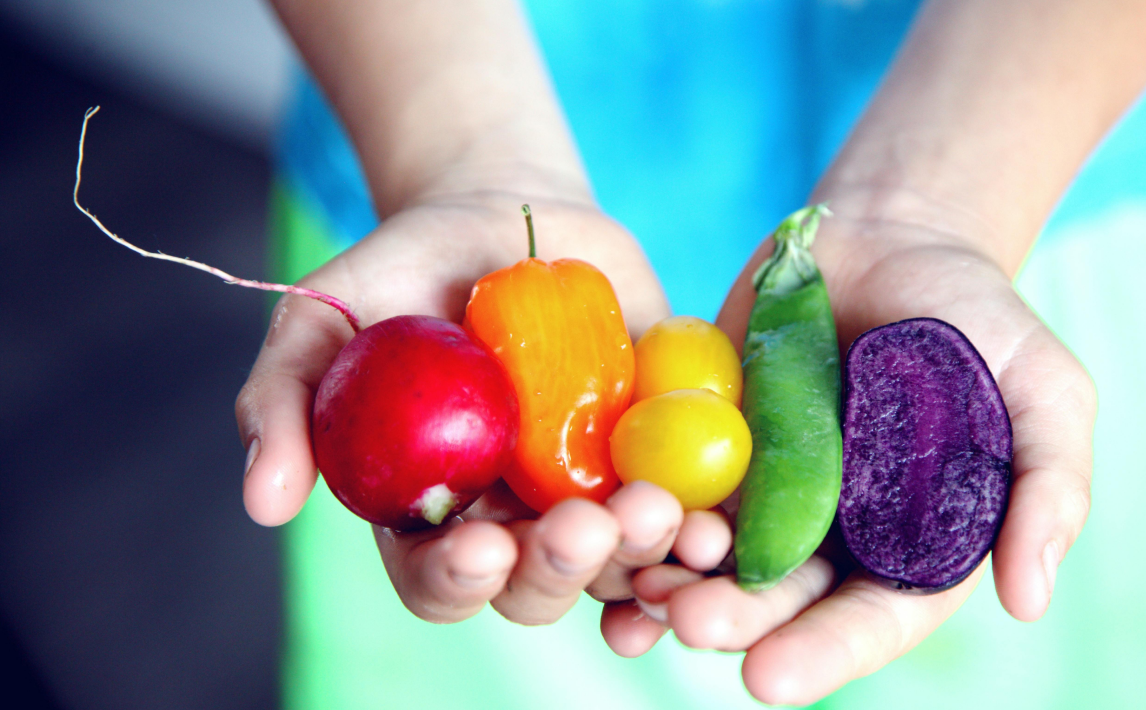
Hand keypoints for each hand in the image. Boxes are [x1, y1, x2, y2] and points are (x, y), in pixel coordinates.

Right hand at [235, 191, 684, 624]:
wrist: (509, 214)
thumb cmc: (405, 269)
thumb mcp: (325, 316)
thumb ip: (285, 399)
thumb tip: (264, 504)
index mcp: (431, 510)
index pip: (438, 578)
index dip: (458, 580)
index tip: (483, 544)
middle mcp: (514, 519)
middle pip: (538, 587)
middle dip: (562, 568)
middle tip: (585, 525)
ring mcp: (590, 491)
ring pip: (620, 563)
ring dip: (643, 555)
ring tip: (660, 512)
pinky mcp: (657, 455)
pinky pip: (687, 513)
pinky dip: (703, 532)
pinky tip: (716, 530)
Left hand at [602, 206, 1096, 704]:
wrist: (893, 238)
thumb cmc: (979, 319)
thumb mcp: (1043, 389)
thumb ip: (1048, 485)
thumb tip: (1029, 599)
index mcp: (908, 544)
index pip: (868, 619)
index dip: (822, 653)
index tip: (769, 679)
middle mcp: (829, 532)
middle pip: (777, 598)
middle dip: (733, 619)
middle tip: (689, 623)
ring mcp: (762, 486)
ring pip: (711, 555)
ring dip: (672, 579)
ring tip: (638, 588)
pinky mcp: (708, 438)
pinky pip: (668, 486)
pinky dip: (636, 513)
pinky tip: (601, 528)